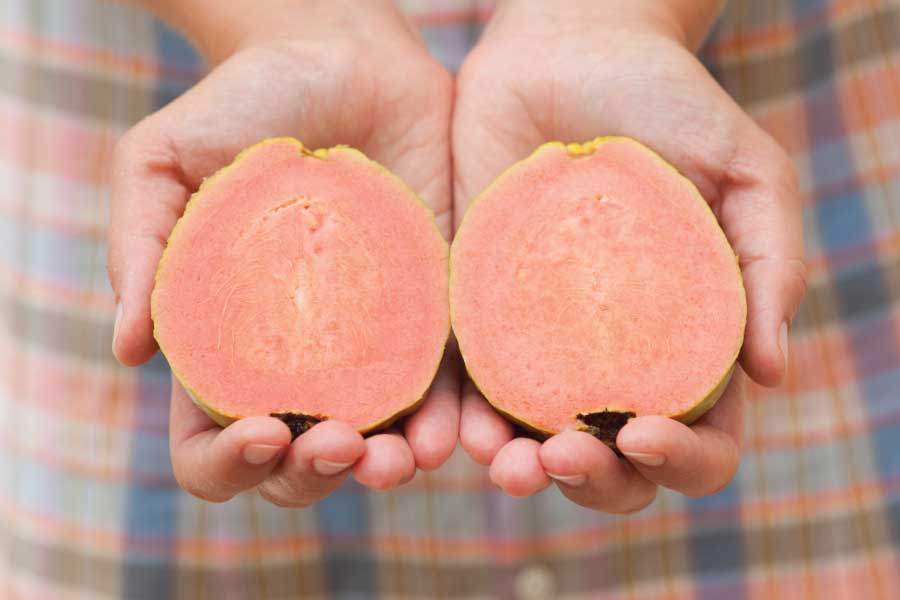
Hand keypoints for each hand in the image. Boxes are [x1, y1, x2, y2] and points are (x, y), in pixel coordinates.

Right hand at [107, 1, 457, 504]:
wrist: (342, 59)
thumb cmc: (243, 106)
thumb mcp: (163, 161)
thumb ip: (142, 249)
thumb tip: (129, 351)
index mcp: (226, 343)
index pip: (209, 439)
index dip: (226, 461)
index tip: (260, 431)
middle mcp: (297, 360)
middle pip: (296, 460)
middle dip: (314, 474)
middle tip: (336, 444)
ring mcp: (369, 342)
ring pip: (377, 439)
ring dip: (389, 469)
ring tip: (403, 461)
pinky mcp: (432, 313)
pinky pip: (444, 382)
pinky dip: (449, 419)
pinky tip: (453, 435)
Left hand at [453, 1, 805, 509]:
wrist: (567, 50)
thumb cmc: (668, 105)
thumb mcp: (746, 174)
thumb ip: (767, 267)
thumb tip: (772, 374)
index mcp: (683, 344)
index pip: (700, 437)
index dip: (684, 459)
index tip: (648, 434)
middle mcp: (611, 358)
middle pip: (615, 462)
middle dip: (598, 481)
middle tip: (570, 454)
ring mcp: (540, 341)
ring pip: (534, 440)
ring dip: (522, 471)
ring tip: (507, 465)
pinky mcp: (476, 310)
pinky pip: (467, 382)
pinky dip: (461, 421)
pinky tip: (456, 435)